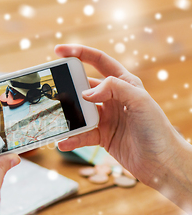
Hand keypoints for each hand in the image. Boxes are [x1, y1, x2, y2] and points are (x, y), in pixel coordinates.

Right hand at [55, 44, 191, 208]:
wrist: (162, 164)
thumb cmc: (157, 129)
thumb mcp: (139, 101)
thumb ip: (114, 88)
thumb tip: (86, 92)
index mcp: (124, 83)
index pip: (99, 61)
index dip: (79, 53)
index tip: (59, 51)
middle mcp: (113, 98)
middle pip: (84, 86)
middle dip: (67, 87)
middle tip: (51, 90)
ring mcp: (106, 118)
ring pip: (79, 112)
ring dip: (67, 115)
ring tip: (54, 118)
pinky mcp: (102, 136)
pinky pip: (82, 135)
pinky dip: (71, 138)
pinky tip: (63, 142)